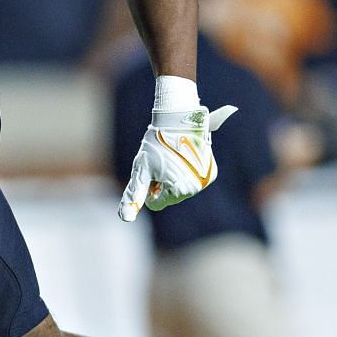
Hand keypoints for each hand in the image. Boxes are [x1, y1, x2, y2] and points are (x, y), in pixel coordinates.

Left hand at [117, 77, 237, 221]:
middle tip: (162, 162)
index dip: (149, 187)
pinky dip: (186, 172)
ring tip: (173, 158)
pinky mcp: (211, 171)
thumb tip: (125, 218)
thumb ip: (134, 194)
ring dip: (173, 178)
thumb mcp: (141, 169)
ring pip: (180, 189)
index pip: (155, 203)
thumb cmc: (156, 144)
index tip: (151, 170)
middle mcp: (196, 188)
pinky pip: (192, 179)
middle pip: (169, 197)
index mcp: (179, 191)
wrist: (178, 119)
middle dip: (162, 184)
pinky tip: (184, 155)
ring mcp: (205, 179)